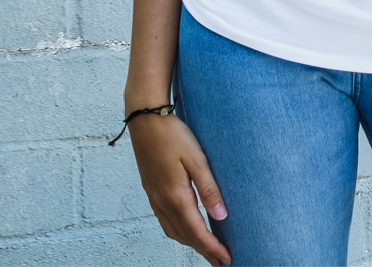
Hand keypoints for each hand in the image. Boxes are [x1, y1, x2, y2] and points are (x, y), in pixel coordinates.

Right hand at [128, 112, 231, 266]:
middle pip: (185, 236)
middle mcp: (162, 202)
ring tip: (206, 248)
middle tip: (220, 262)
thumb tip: (221, 216)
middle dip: (203, 251)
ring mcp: (154, 197)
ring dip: (190, 243)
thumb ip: (209, 188)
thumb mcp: (196, 158)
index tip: (226, 259)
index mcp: (175, 196)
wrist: (145, 119)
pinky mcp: (151, 190)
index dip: (212, 248)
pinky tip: (185, 228)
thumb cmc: (173, 134)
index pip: (197, 232)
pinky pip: (165, 221)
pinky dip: (178, 231)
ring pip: (173, 231)